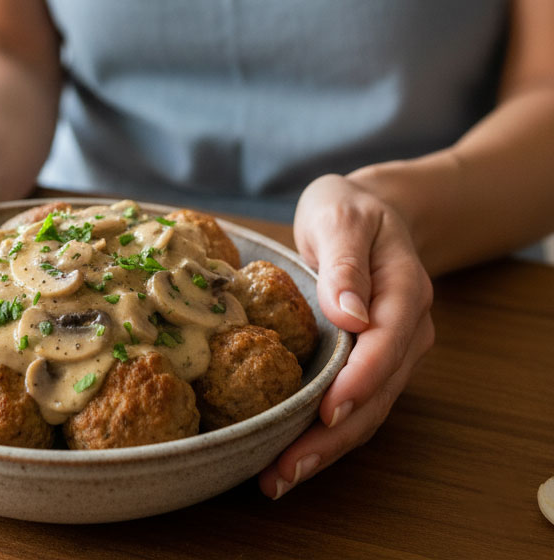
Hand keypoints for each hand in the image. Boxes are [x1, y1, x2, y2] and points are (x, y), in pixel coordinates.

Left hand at [258, 173, 434, 497]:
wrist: (362, 210)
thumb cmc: (346, 209)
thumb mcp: (341, 218)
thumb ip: (345, 263)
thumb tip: (349, 314)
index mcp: (405, 290)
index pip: (389, 342)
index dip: (362, 380)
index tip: (329, 410)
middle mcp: (407, 330)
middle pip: (379, 391)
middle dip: (334, 435)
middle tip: (287, 467)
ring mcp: (391, 351)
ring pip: (368, 410)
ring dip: (326, 447)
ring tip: (279, 477)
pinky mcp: (368, 363)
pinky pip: (353, 404)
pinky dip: (324, 433)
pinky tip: (289, 456)